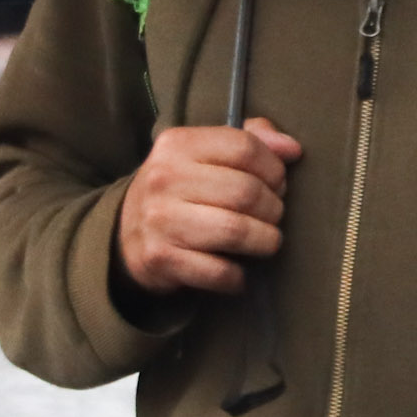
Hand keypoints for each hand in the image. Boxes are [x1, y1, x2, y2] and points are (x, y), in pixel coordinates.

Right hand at [115, 118, 302, 297]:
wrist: (125, 231)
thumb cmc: (180, 188)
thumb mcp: (204, 152)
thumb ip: (250, 139)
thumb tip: (291, 149)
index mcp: (177, 144)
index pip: (244, 147)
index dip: (273, 168)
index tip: (277, 183)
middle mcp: (164, 178)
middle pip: (246, 191)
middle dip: (273, 208)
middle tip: (272, 215)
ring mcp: (159, 220)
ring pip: (237, 231)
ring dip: (264, 241)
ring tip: (264, 241)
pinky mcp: (160, 258)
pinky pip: (219, 271)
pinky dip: (237, 276)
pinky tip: (237, 271)